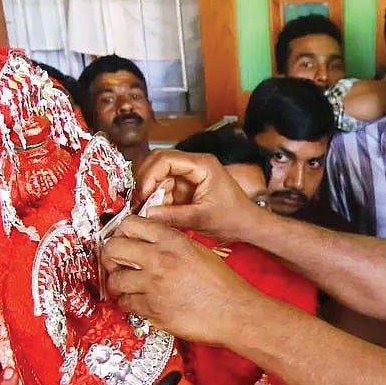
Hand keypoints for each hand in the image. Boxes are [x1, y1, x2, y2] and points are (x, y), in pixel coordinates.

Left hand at [102, 216, 258, 344]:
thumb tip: (150, 241)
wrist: (235, 312)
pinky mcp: (152, 309)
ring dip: (116, 283)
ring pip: (115, 279)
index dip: (121, 232)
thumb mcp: (198, 250)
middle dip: (109, 256)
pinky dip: (127, 303)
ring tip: (124, 285)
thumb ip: (172, 243)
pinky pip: (125, 303)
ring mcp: (154, 285)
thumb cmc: (223, 284)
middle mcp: (160, 259)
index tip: (121, 240)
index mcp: (173, 240)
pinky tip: (135, 301)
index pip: (130, 224)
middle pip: (113, 248)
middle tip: (114, 262)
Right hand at [134, 149, 269, 240]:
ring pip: (159, 176)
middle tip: (138, 201)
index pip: (166, 159)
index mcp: (202, 165)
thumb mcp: (201, 218)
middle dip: (146, 181)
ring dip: (150, 192)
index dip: (150, 174)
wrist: (248, 226)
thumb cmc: (233, 218)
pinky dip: (157, 199)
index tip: (142, 194)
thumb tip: (145, 214)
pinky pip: (164, 188)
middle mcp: (194, 165)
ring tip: (147, 210)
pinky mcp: (186, 187)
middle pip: (158, 162)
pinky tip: (156, 212)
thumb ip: (172, 216)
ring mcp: (189, 175)